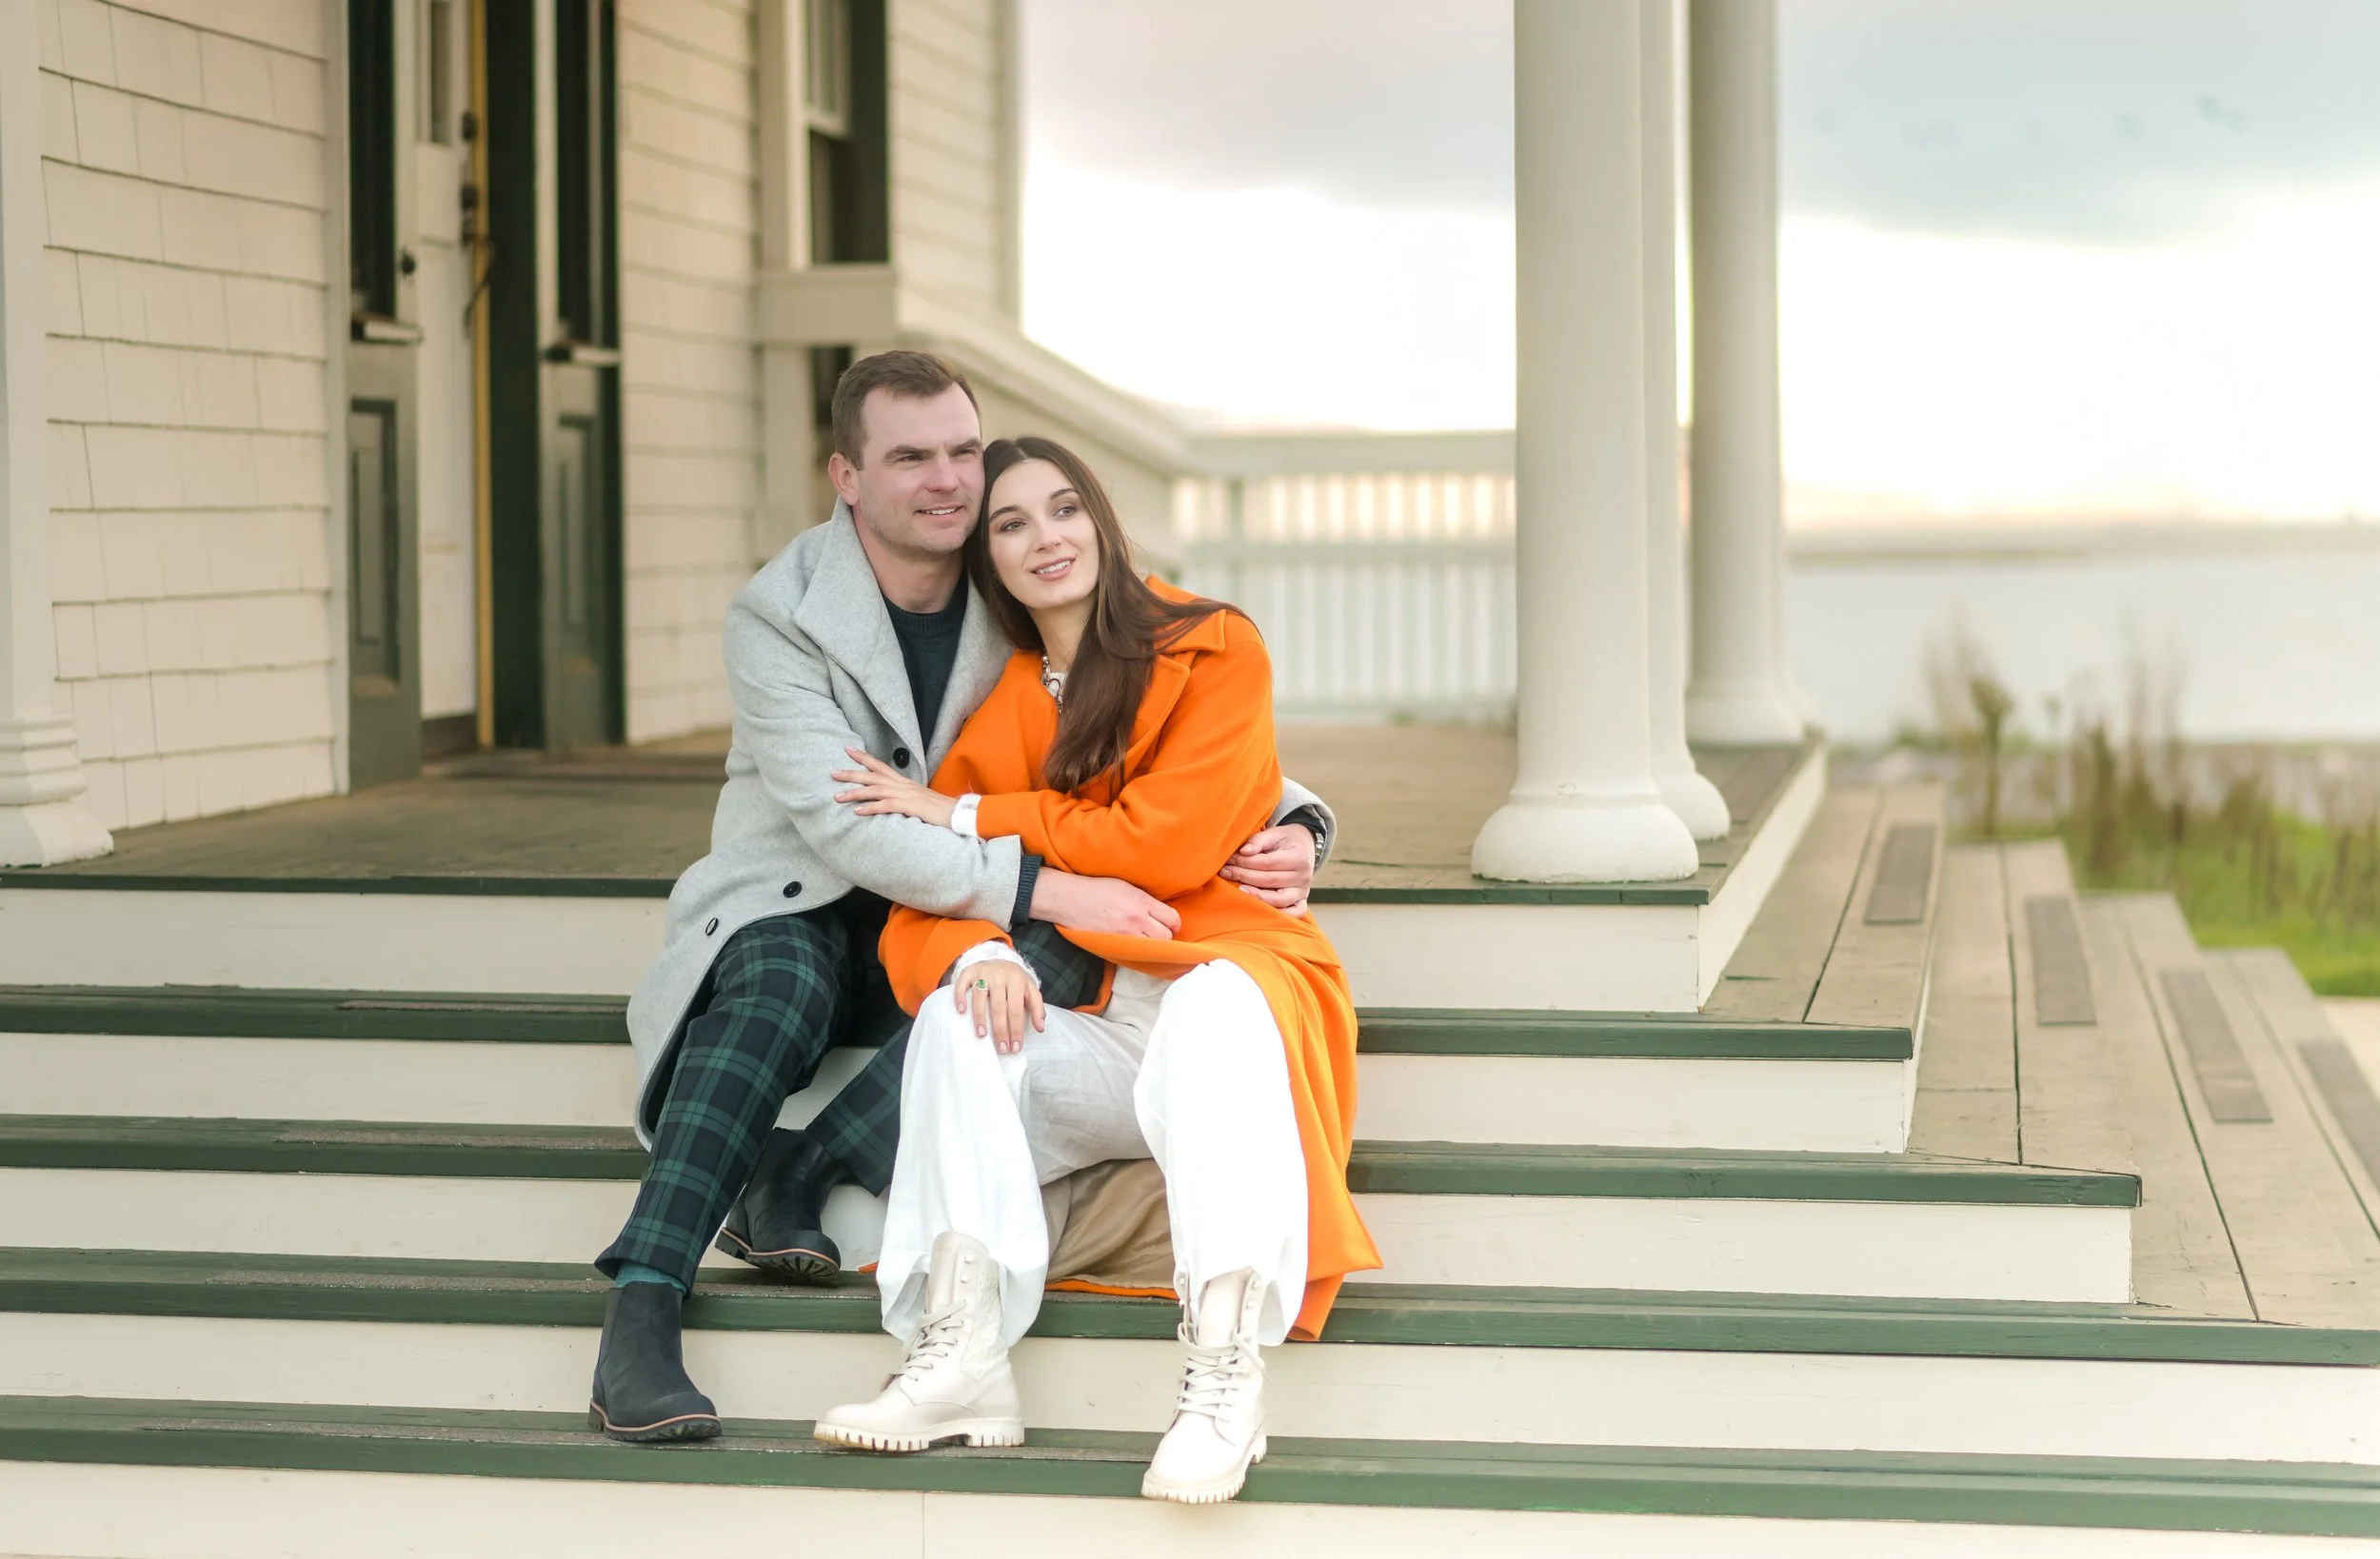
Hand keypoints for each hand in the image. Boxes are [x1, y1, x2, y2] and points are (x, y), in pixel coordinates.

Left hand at [832, 747, 955, 827]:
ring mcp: (905, 795)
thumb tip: (887, 797)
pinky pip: (886, 806)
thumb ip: (901, 795)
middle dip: (851, 773)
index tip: (847, 750)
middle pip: (873, 775)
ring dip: (855, 793)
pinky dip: (870, 808)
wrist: (954, 813)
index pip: (879, 765)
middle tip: (832, 772)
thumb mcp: (915, 798)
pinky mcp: (909, 806)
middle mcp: (902, 785)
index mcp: (902, 781)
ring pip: (875, 789)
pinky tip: (857, 812)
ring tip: (838, 796)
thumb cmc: (935, 808)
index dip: (863, 757)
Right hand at [954, 958, 1044, 1053]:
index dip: (1016, 1029)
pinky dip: (960, 997)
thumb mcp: (1029, 990)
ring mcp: (983, 973)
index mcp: (1017, 981)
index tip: (1015, 1047)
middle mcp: (1000, 976)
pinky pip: (962, 984)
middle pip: (999, 1006)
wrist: (998, 958)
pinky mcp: (969, 972)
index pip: (1016, 1009)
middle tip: (1001, 1048)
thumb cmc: (1014, 981)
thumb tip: (1040, 1028)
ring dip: (980, 1017)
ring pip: (980, 997)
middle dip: (1000, 1030)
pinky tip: (961, 1011)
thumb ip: (1037, 1008)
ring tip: (982, 1035)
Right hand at [1030, 868, 1180, 939]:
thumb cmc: (1096, 888)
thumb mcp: (1126, 886)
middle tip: (1159, 934)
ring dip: (1153, 947)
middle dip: (1166, 937)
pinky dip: (1138, 953)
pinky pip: (1135, 954)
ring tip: (1147, 941)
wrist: (1069, 899)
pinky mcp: (1113, 945)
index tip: (1169, 924)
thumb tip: (1160, 912)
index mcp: (1141, 901)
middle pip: (1166, 937)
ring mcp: (1124, 934)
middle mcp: (1136, 919)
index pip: (1172, 918)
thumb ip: (1145, 900)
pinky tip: (1135, 948)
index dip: (1174, 924)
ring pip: (1152, 949)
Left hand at [1220, 822, 1316, 917]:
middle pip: (1270, 881)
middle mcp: (1304, 876)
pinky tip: (1259, 909)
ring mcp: (1303, 891)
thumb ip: (1259, 840)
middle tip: (1226, 872)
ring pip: (1279, 900)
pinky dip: (1279, 914)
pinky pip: (1294, 913)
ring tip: (1238, 890)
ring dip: (1256, 896)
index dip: (1245, 862)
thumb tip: (1244, 851)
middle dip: (1244, 876)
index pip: (1267, 863)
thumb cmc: (1285, 840)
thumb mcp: (1275, 833)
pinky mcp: (1302, 902)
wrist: (1304, 846)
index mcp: (1298, 857)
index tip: (1229, 860)